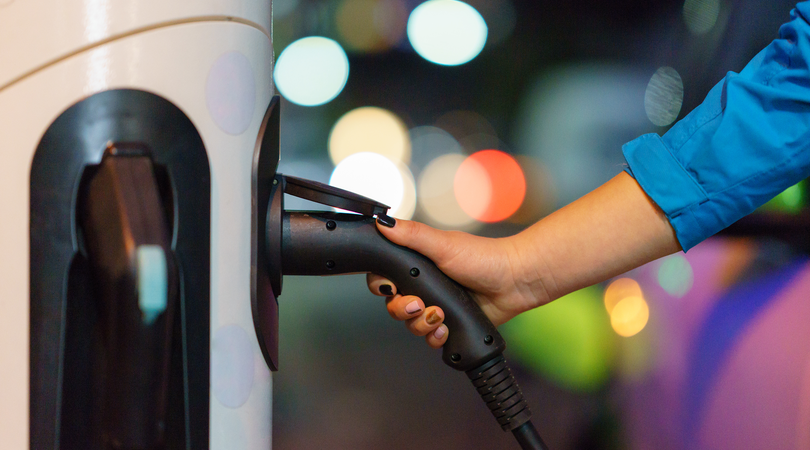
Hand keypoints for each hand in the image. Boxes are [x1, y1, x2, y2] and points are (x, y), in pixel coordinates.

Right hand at [367, 218, 552, 347]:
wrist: (515, 281)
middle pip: (394, 306)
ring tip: (439, 316)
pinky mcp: (450, 324)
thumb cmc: (484, 257)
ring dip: (420, 325)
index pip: (384, 278)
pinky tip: (444, 330)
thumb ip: (412, 235)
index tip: (391, 288)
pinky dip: (435, 337)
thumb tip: (383, 223)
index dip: (382, 287)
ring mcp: (437, 306)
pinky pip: (430, 338)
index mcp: (417, 265)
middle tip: (419, 305)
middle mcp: (424, 286)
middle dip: (403, 310)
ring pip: (411, 325)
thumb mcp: (443, 244)